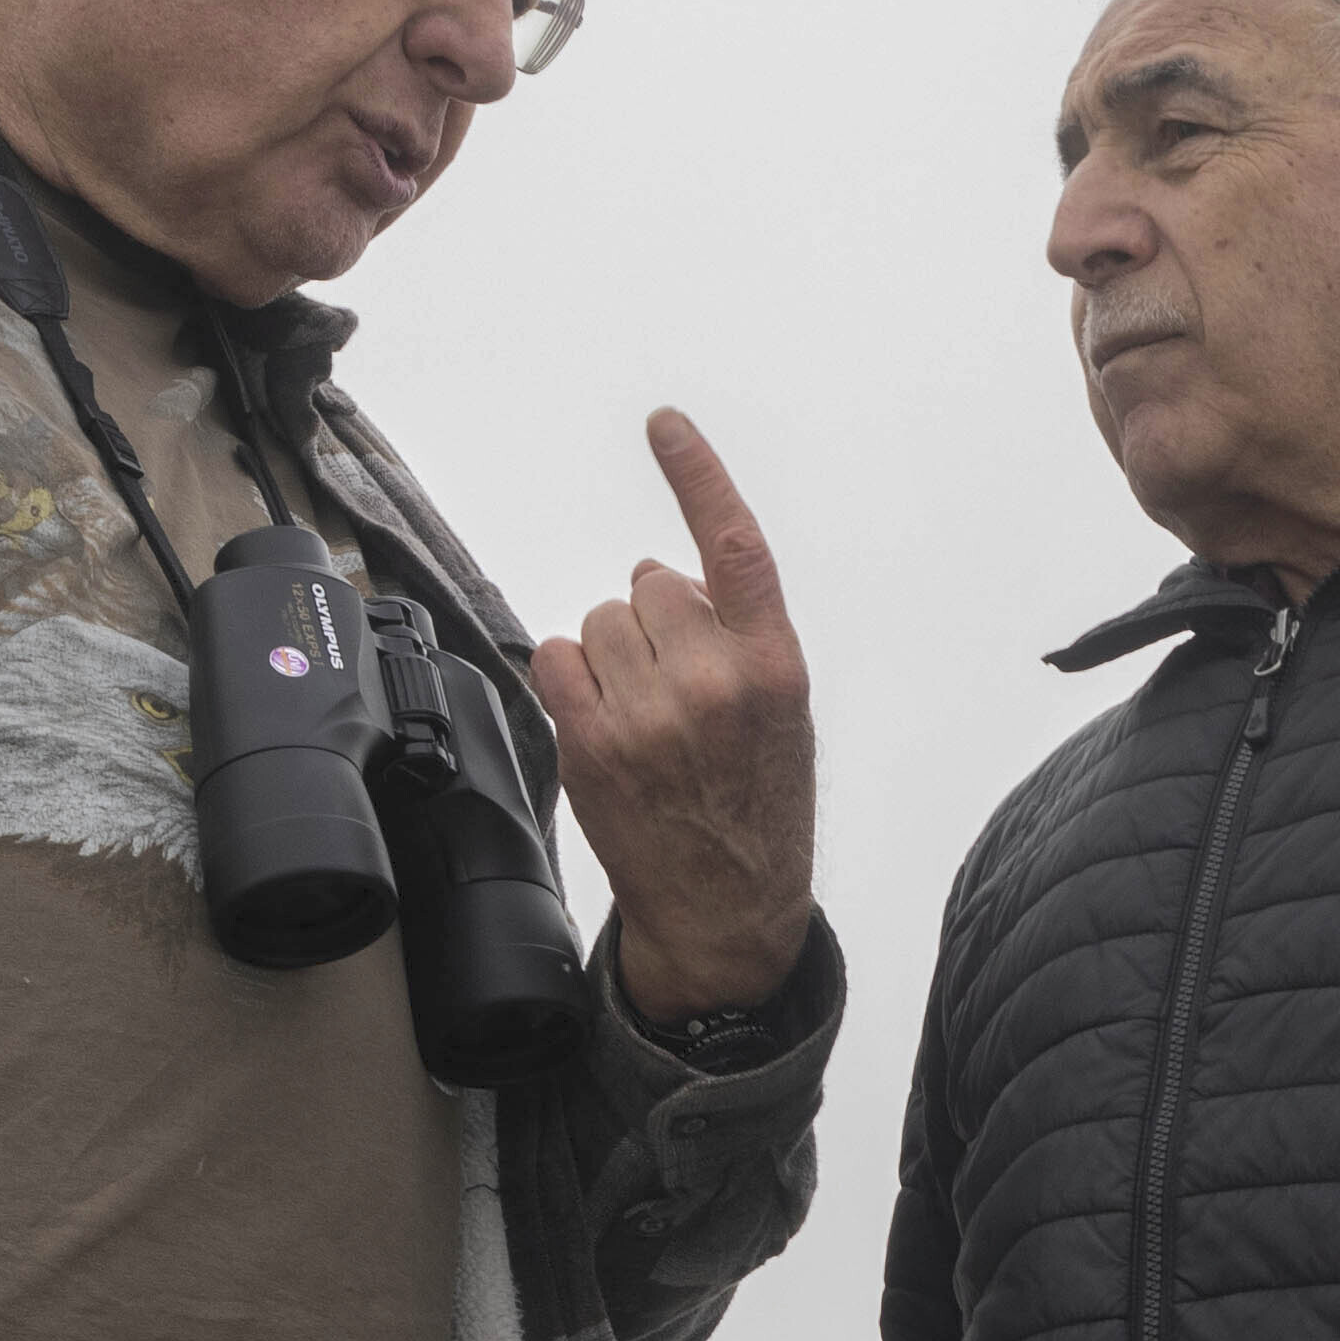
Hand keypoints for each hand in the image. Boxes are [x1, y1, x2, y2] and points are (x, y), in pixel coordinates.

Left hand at [531, 408, 816, 1027]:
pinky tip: (602, 721)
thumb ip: (736, 638)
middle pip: (648, 584)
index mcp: (774, 667)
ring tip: (644, 716)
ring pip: (600, 620)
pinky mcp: (593, 744)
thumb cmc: (757, 809)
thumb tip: (661, 578)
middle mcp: (714, 682)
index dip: (697, 474)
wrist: (729, 913)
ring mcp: (650, 715)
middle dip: (653, 621)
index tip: (664, 426)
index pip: (732, 545)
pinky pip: (557, 657)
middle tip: (675, 687)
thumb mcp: (782, 717)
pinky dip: (570, 678)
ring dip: (611, 654)